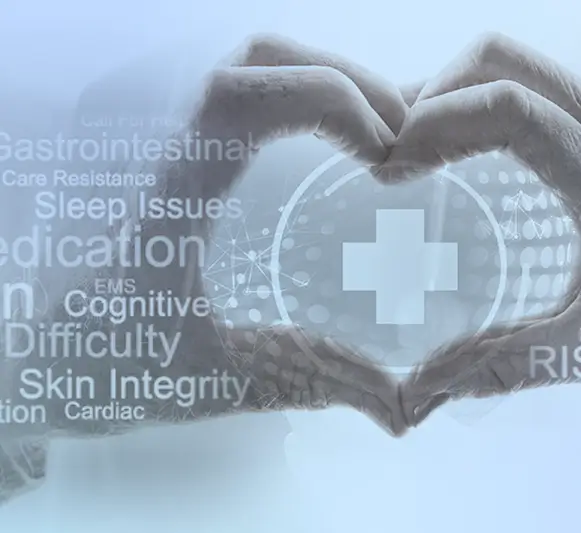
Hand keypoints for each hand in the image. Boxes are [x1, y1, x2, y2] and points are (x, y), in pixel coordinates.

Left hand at [1, 34, 415, 506]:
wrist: (30, 358)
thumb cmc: (99, 365)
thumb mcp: (212, 378)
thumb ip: (311, 382)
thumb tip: (401, 408)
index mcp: (165, 191)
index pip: (243, 94)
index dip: (330, 97)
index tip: (385, 152)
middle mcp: (157, 141)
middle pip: (259, 54)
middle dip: (347, 80)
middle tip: (398, 138)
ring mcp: (161, 132)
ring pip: (247, 59)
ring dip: (321, 75)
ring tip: (372, 129)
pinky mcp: (169, 140)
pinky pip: (237, 83)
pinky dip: (294, 88)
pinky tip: (324, 135)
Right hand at [384, 32, 580, 425]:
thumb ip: (508, 364)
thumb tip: (429, 389)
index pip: (508, 108)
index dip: (436, 123)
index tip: (394, 168)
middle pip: (501, 62)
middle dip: (433, 95)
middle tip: (396, 155)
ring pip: (516, 64)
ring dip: (457, 94)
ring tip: (417, 151)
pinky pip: (533, 85)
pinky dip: (484, 103)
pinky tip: (464, 153)